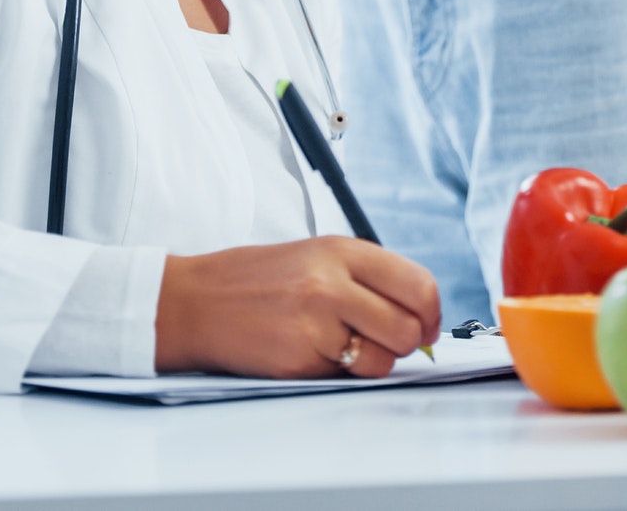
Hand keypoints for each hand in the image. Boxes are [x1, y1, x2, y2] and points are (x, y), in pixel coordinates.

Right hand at [152, 237, 441, 378]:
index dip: (432, 312)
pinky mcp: (300, 359)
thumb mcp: (315, 256)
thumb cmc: (255, 280)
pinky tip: (314, 353)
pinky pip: (346, 376)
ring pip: (383, 359)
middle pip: (408, 326)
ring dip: (375, 362)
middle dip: (409, 342)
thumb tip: (419, 312)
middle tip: (391, 342)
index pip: (417, 284)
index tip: (428, 324)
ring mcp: (316, 323)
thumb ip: (367, 277)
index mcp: (341, 250)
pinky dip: (340, 372)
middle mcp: (332, 282)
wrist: (195, 302)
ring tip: (344, 346)